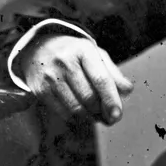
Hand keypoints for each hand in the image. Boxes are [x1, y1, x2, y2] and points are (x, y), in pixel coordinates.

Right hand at [19, 34, 133, 124]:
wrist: (38, 47)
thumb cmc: (74, 53)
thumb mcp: (95, 54)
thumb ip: (112, 72)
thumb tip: (127, 90)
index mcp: (84, 50)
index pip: (101, 79)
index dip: (111, 99)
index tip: (117, 114)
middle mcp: (65, 61)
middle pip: (89, 97)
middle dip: (102, 111)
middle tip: (110, 117)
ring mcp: (50, 76)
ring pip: (76, 108)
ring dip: (90, 117)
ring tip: (97, 115)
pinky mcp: (40, 90)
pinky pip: (63, 112)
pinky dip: (76, 117)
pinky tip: (81, 112)